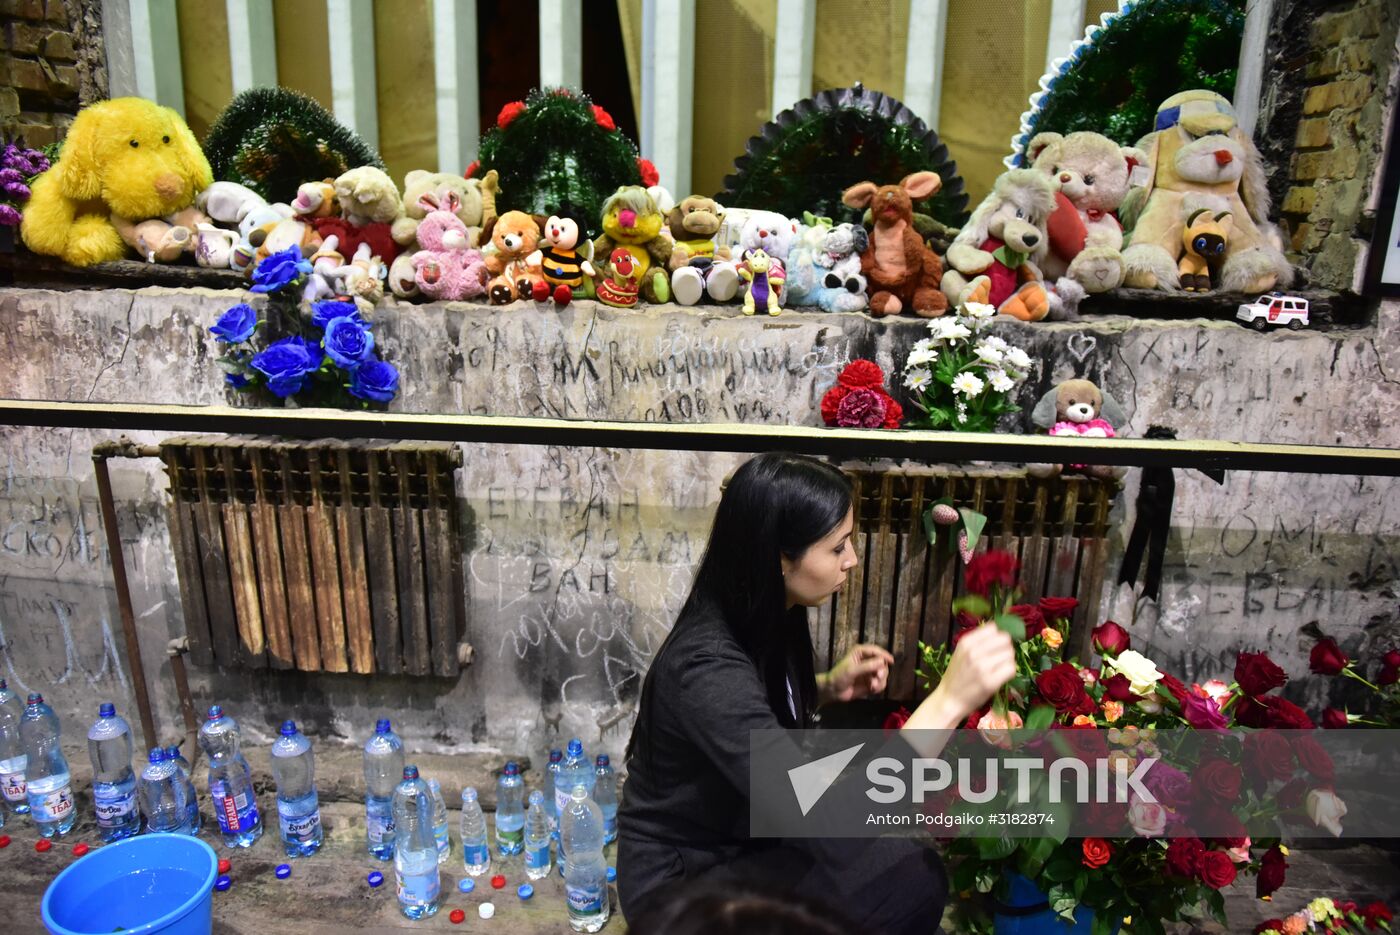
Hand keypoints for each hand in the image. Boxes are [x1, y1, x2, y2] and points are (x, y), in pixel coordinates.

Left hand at [820, 644, 894, 702]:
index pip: (876, 651)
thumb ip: (867, 666)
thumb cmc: (839, 677)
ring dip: (880, 681)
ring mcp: (869, 671)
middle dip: (882, 672)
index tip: (891, 661)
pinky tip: (871, 690)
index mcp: (860, 652)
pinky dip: (878, 687)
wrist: (833, 691)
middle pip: (882, 663)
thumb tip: (882, 662)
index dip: (884, 655)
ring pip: (883, 674)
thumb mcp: (852, 670)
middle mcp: (867, 660)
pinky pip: (881, 684)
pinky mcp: (871, 682)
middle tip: (877, 677)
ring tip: (872, 686)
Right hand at [900, 624, 1016, 755]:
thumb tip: (999, 632)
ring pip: (1010, 654)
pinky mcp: (991, 682)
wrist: (949, 699)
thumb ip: (977, 642)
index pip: (993, 629)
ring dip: (1008, 661)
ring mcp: (982, 667)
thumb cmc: (956, 676)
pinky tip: (1001, 677)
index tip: (995, 647)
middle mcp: (974, 652)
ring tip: (999, 669)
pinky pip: (1011, 669)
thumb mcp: (961, 653)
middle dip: (1005, 648)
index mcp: (966, 642)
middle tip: (999, 659)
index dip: (997, 637)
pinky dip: (1009, 672)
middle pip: (1005, 640)